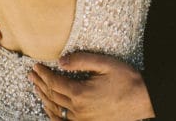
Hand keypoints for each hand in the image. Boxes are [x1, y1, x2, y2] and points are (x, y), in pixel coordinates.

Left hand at [29, 53, 153, 120]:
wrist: (143, 100)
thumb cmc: (127, 80)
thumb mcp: (105, 64)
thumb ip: (81, 60)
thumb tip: (60, 61)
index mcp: (80, 93)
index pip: (54, 82)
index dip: (43, 73)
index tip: (36, 65)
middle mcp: (78, 110)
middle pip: (52, 96)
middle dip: (40, 83)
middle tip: (31, 74)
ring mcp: (82, 120)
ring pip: (55, 109)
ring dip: (43, 97)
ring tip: (36, 87)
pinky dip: (53, 115)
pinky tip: (49, 108)